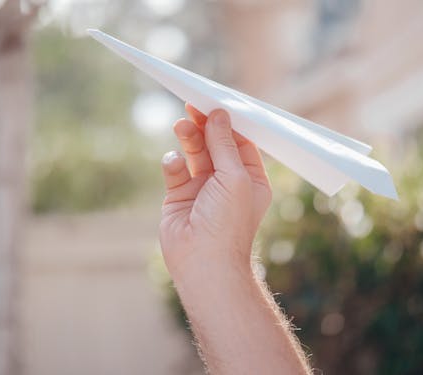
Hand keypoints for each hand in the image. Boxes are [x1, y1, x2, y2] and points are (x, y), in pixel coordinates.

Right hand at [159, 104, 271, 281]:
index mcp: (249, 178)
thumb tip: (218, 115)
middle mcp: (226, 182)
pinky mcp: (179, 195)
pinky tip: (174, 164)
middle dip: (205, 125)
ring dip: (188, 137)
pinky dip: (173, 162)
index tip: (216, 102)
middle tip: (193, 106)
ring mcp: (202, 188)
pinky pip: (175, 170)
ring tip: (182, 124)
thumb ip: (224, 144)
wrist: (203, 261)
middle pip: (215, 144)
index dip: (229, 122)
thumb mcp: (234, 176)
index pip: (240, 142)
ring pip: (194, 153)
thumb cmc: (228, 222)